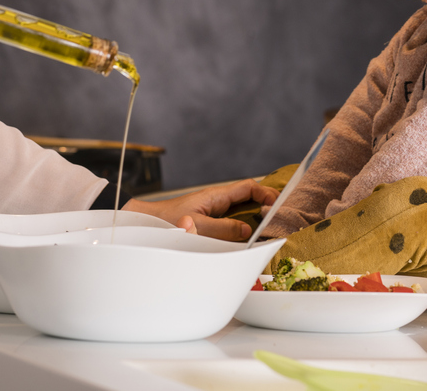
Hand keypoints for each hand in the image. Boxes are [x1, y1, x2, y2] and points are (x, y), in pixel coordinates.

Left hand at [122, 179, 277, 240]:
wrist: (145, 223)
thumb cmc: (166, 221)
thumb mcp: (197, 226)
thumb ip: (223, 229)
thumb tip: (247, 231)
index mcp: (216, 196)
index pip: (248, 187)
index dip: (265, 193)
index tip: (277, 206)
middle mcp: (216, 201)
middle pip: (248, 197)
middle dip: (265, 205)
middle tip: (280, 218)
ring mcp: (213, 211)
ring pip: (241, 210)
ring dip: (255, 218)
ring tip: (270, 229)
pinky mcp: (208, 221)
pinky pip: (231, 221)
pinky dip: (242, 227)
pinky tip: (248, 238)